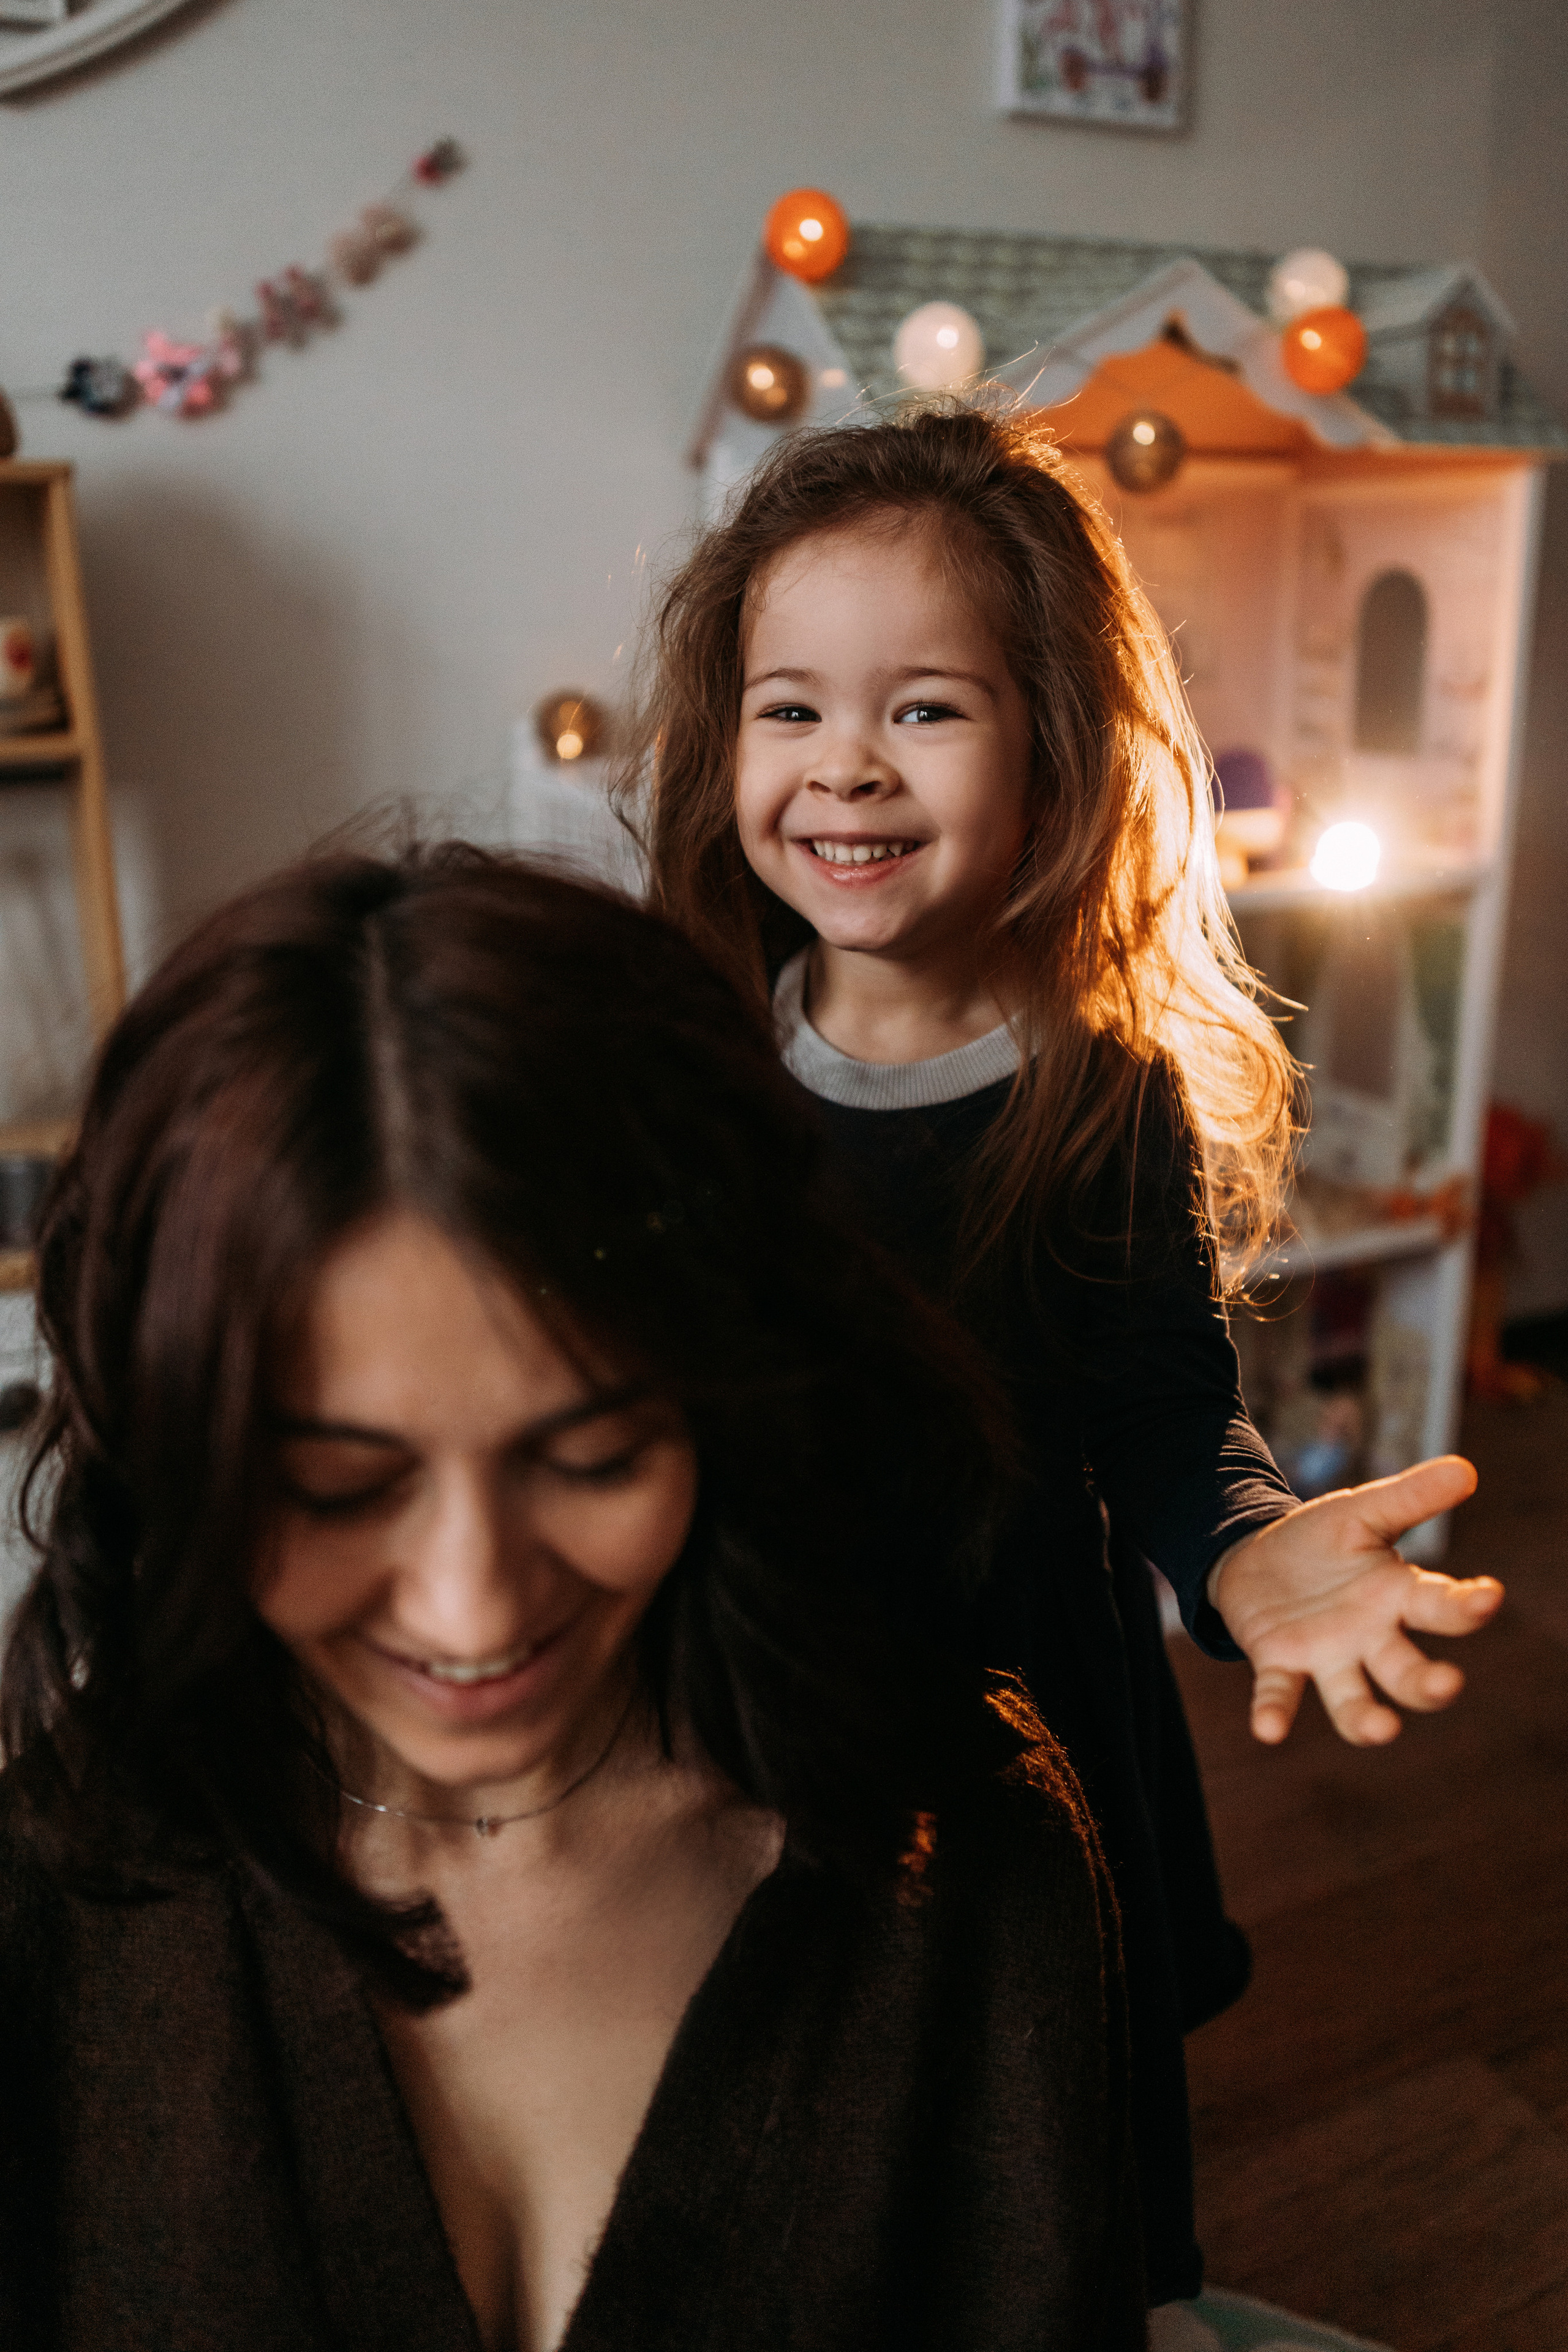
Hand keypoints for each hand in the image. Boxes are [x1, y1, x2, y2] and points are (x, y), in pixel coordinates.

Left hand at [1207, 1455, 1500, 1746]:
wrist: (1257, 1556)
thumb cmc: (1324, 1540)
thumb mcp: (1363, 1510)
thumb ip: (1410, 1497)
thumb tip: (1465, 1469)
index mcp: (1398, 1598)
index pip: (1443, 1608)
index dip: (1468, 1605)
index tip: (1488, 1596)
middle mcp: (1371, 1639)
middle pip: (1408, 1674)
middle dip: (1429, 1684)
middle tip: (1448, 1684)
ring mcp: (1326, 1656)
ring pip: (1353, 1702)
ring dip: (1366, 1720)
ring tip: (1381, 1729)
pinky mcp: (1278, 1661)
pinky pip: (1279, 1694)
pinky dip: (1274, 1712)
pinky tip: (1268, 1729)